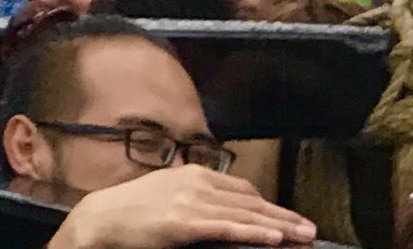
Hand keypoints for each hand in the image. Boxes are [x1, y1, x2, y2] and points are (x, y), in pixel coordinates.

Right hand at [52, 168, 313, 248]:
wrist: (102, 220)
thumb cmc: (133, 212)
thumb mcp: (168, 196)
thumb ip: (197, 199)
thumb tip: (224, 210)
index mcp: (193, 175)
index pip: (243, 189)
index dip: (270, 204)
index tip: (291, 218)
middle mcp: (195, 183)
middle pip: (250, 200)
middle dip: (283, 215)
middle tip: (310, 230)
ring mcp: (190, 202)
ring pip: (245, 214)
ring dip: (279, 226)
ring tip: (303, 236)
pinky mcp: (184, 223)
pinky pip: (227, 228)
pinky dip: (253, 232)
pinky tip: (274, 238)